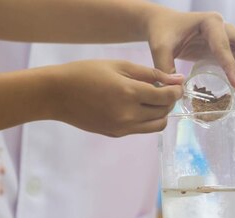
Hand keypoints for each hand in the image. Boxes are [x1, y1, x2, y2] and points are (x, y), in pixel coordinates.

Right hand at [47, 60, 182, 136]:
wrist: (57, 95)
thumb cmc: (86, 73)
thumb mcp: (119, 66)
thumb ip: (150, 74)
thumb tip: (176, 80)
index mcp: (130, 94)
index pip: (166, 97)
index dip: (176, 90)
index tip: (177, 84)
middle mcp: (129, 115)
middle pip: (164, 112)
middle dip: (169, 100)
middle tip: (163, 89)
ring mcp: (123, 128)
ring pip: (157, 125)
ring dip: (161, 113)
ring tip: (152, 99)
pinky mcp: (117, 134)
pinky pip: (142, 129)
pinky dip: (147, 119)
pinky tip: (137, 106)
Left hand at [146, 10, 234, 92]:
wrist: (164, 25)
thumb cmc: (163, 33)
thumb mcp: (159, 48)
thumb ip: (165, 67)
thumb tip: (179, 88)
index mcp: (210, 23)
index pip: (226, 46)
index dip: (232, 66)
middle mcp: (226, 28)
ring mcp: (231, 38)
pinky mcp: (232, 48)